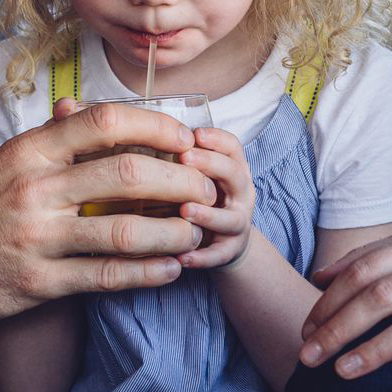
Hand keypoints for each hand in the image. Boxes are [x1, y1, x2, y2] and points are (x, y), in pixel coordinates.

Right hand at [0, 99, 218, 321]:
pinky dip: (146, 273)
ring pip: (124, 232)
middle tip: (206, 188)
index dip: (156, 127)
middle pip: (128, 175)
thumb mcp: (5, 159)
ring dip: (172, 233)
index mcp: (30, 151)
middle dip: (180, 181)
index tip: (184, 138)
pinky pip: (104, 277)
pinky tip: (170, 269)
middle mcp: (35, 189)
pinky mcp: (37, 283)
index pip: (105, 123)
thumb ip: (53, 138)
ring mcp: (37, 238)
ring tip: (196, 233)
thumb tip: (100, 113)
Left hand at [176, 126, 256, 271]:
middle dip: (211, 164)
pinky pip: (218, 255)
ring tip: (185, 210)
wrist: (227, 243)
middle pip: (235, 174)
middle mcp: (241, 194)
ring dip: (207, 214)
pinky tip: (181, 257)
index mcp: (234, 171)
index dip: (217, 139)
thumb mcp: (202, 176)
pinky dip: (200, 257)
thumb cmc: (207, 201)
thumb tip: (149, 134)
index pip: (233, 148)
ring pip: (229, 218)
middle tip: (185, 157)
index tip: (195, 133)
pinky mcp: (229, 251)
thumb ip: (186, 160)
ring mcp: (238, 223)